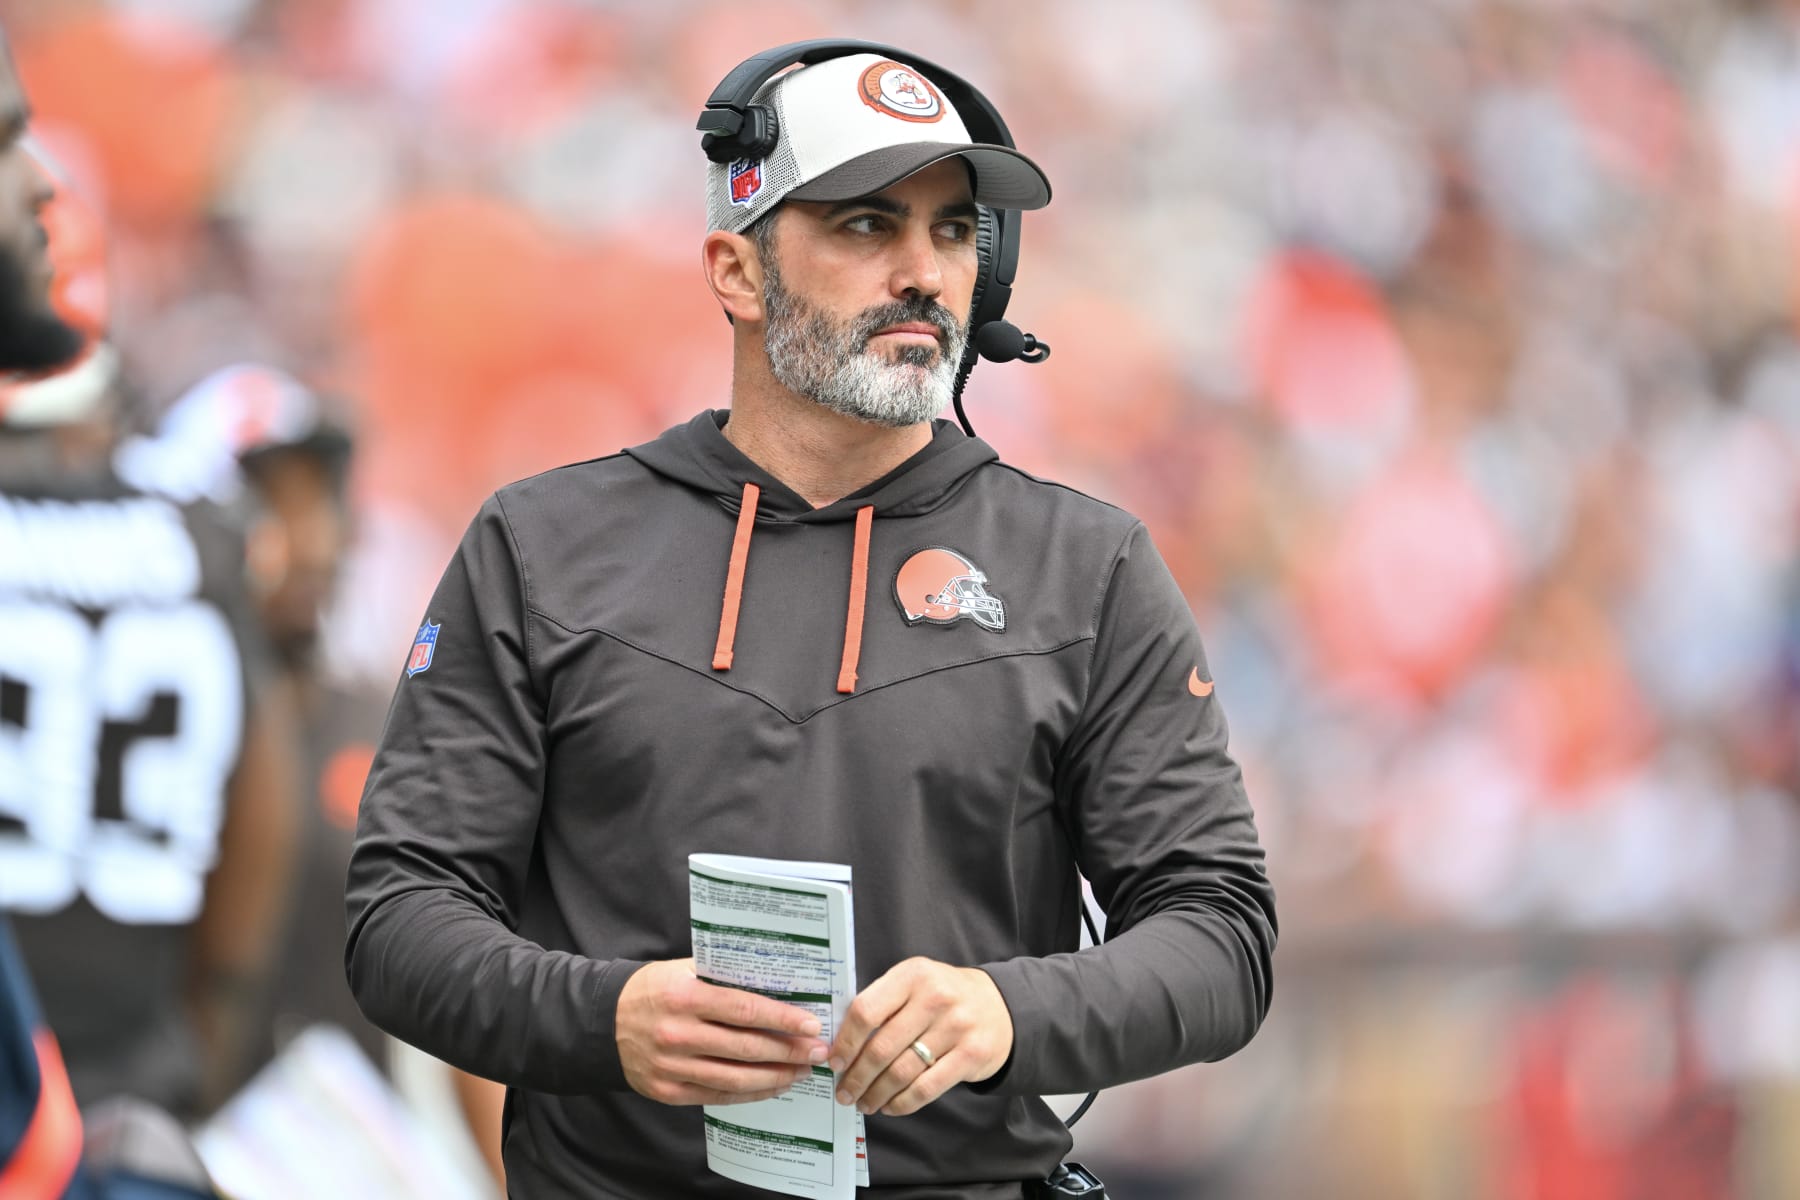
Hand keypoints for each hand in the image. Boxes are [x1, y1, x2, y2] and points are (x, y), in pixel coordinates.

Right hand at [617, 958, 831, 1105]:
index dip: (782, 1019)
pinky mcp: (668, 1091)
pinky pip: (718, 1096)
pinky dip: (750, 1094)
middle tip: (818, 1051)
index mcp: (685, 996)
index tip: (811, 1025)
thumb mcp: (682, 970)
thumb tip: (773, 982)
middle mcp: (679, 1033)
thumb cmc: (650, 990)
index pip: (744, 1009)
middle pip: (746, 1047)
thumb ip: (721, 976)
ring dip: (776, 1076)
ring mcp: (673, 1066)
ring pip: (736, 1078)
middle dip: (789, 1051)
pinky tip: (772, 1086)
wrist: (600, 1023)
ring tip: (802, 1071)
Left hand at [828, 957, 1012, 1116]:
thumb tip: (842, 1045)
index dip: (845, 1042)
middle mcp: (935, 998)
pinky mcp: (971, 1055)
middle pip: (881, 1047)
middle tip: (845, 1093)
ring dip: (876, 1094)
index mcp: (912, 975)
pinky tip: (891, 1105)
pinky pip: (927, 1088)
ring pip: (902, 1072)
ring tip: (864, 1103)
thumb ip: (883, 1003)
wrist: (1000, 1005)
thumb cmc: (944, 995)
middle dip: (857, 1077)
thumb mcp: (914, 983)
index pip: (866, 1011)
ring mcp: (956, 1027)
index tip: (835, 1062)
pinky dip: (903, 1102)